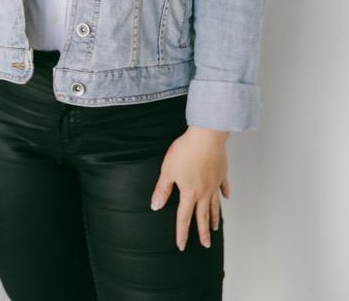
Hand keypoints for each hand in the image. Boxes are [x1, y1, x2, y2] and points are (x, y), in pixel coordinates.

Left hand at [149, 127, 230, 250]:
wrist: (207, 137)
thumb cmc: (186, 152)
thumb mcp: (168, 170)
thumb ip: (162, 189)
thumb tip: (155, 206)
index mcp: (190, 193)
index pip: (184, 218)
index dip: (182, 233)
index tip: (181, 245)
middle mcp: (204, 192)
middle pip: (203, 216)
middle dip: (203, 232)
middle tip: (206, 245)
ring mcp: (214, 183)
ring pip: (215, 205)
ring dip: (215, 217)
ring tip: (216, 228)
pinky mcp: (221, 173)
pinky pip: (223, 187)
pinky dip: (225, 193)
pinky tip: (226, 198)